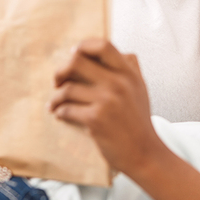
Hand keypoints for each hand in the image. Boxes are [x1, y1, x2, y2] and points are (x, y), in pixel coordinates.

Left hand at [48, 39, 159, 173]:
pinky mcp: (96, 120)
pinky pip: (67, 109)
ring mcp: (107, 101)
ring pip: (68, 88)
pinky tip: (60, 114)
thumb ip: (132, 69)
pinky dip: (60, 111)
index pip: (103, 45)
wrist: (145, 154)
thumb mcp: (141, 90)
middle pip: (77, 61)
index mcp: (129, 74)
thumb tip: (123, 52)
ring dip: (56, 97)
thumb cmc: (139, 123)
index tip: (74, 54)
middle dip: (61, 71)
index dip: (83, 46)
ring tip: (55, 103)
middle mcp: (118, 83)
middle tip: (57, 81)